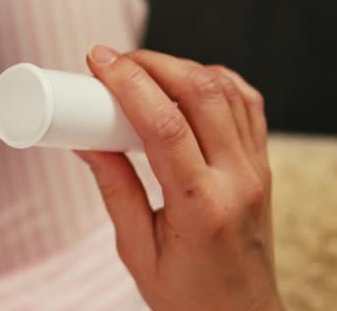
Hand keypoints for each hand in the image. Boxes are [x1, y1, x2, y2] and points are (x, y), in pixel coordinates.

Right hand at [78, 47, 282, 310]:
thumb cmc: (186, 295)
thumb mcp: (135, 250)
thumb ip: (114, 189)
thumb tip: (83, 139)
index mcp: (200, 207)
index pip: (164, 124)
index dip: (127, 82)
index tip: (96, 59)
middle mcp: (238, 181)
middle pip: (200, 93)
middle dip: (151, 62)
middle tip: (112, 60)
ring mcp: (257, 170)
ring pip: (227, 90)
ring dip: (181, 66)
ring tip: (141, 68)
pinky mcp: (263, 166)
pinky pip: (248, 103)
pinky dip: (215, 80)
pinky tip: (185, 81)